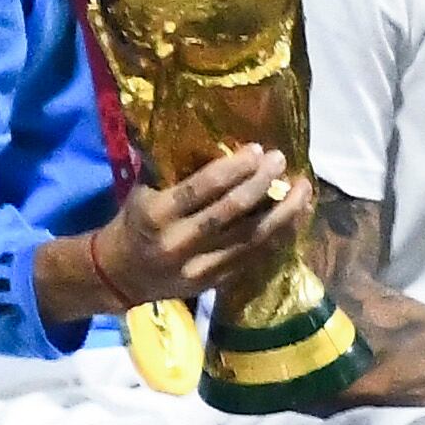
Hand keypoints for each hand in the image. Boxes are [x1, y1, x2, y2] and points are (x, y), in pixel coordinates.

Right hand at [93, 144, 308, 309]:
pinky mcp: (214, 283)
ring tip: (303, 190)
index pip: (201, 188)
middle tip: (281, 160)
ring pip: (250, 238)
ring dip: (282, 212)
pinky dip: (277, 236)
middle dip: (261, 183)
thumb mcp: (142, 193)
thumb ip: (174, 173)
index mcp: (157, 215)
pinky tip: (294, 218)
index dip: (234, 168)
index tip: (256, 149)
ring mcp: (199, 267)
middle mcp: (179, 242)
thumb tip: (214, 141)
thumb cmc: (134, 222)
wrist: (121, 275)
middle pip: (231, 211)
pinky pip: (253, 257)